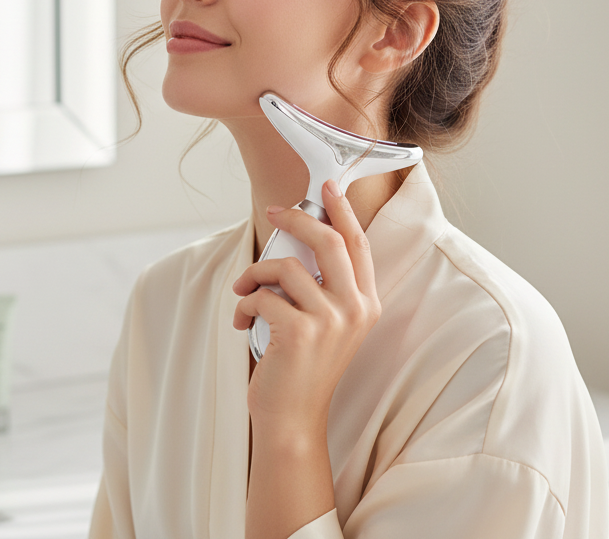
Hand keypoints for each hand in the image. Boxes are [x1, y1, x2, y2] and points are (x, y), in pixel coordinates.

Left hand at [232, 179, 381, 431]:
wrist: (292, 420)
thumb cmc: (302, 368)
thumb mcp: (327, 323)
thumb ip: (324, 285)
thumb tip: (299, 236)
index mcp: (366, 303)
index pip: (358, 244)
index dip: (342, 211)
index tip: (328, 187)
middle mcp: (355, 309)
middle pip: (328, 240)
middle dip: (295, 220)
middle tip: (272, 215)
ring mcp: (330, 321)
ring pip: (285, 267)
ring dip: (255, 274)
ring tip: (245, 292)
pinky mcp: (299, 332)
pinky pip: (262, 295)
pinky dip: (244, 303)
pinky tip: (241, 320)